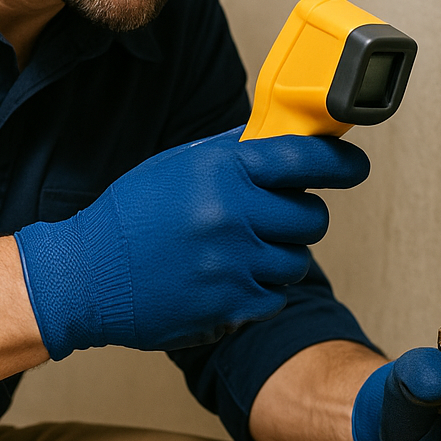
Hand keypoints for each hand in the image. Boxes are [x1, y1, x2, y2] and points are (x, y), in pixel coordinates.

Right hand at [14, 126, 368, 358]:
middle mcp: (231, 214)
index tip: (355, 166)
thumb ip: (231, 150)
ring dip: (279, 255)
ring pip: (297, 260)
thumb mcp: (176, 165)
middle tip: (275, 216)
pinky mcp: (229, 306)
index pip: (304, 157)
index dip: (340, 161)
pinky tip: (225, 277)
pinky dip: (259, 288)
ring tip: (240, 250)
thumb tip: (280, 134)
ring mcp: (232, 264)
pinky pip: (275, 295)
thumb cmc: (129, 216)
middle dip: (300, 215)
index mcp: (220, 170)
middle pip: (311, 216)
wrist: (86, 275)